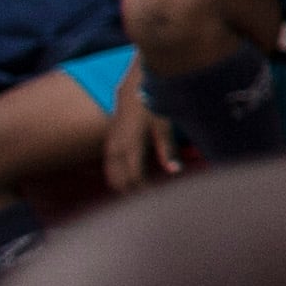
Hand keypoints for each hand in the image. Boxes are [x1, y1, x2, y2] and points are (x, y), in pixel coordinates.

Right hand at [101, 65, 174, 193]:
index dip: (144, 193)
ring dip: (124, 186)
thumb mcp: (164, 122)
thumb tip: (174, 172)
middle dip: (132, 194)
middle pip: (118, 180)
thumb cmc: (154, 99)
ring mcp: (111, 142)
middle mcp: (116, 146)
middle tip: (151, 205)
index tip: (158, 203)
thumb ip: (167, 148)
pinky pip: (111, 164)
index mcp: (130, 145)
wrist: (136, 80)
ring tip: (141, 197)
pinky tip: (131, 181)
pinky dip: (120, 176)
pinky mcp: (112, 139)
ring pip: (112, 173)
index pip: (133, 178)